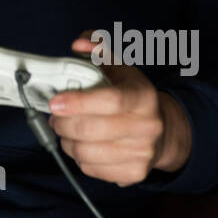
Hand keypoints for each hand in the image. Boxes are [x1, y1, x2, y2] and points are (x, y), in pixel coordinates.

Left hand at [44, 30, 191, 186]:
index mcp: (143, 96)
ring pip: (86, 153)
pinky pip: (91, 169)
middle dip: (63, 123)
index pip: (111, 100)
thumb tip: (79, 44)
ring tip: (67, 130)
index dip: (79, 102)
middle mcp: (147, 126)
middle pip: (91, 130)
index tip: (55, 102)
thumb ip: (97, 50)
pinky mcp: (134, 173)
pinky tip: (82, 145)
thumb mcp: (119, 68)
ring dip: (67, 141)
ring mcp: (142, 153)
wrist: (162, 130)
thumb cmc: (132, 95)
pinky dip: (78, 157)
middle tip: (55, 116)